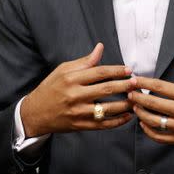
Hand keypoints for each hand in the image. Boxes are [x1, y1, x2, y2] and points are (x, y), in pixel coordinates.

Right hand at [20, 43, 134, 136]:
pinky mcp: (80, 125)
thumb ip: (84, 61)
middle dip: (124, 86)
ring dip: (125, 104)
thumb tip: (100, 47)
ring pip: (107, 109)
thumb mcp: (63, 70)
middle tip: (137, 82)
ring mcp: (78, 112)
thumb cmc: (50, 88)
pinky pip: (103, 124)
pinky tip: (128, 116)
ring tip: (136, 99)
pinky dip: (117, 121)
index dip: (116, 70)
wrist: (35, 113)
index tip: (129, 70)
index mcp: (71, 79)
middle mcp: (75, 95)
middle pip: (106, 90)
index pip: (99, 72)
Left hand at [129, 46, 173, 151]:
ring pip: (154, 121)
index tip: (134, 80)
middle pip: (153, 104)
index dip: (144, 82)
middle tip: (128, 91)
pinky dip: (148, 131)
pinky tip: (144, 123)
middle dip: (137, 97)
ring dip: (140, 113)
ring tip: (134, 105)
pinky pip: (160, 137)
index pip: (160, 87)